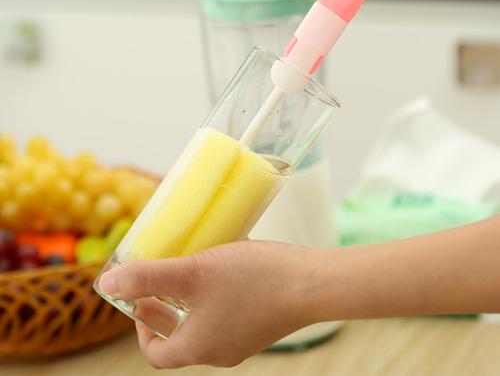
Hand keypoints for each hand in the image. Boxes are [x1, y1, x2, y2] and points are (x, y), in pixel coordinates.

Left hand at [99, 240, 319, 367]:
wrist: (311, 283)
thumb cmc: (251, 280)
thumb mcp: (193, 273)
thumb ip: (148, 278)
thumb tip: (105, 285)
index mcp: (200, 347)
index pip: (156, 353)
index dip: (140, 327)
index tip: (139, 298)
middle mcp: (220, 349)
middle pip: (179, 336)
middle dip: (164, 308)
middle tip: (159, 277)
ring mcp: (243, 337)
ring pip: (204, 321)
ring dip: (189, 297)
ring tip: (188, 265)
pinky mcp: (260, 322)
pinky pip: (226, 312)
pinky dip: (214, 293)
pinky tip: (220, 264)